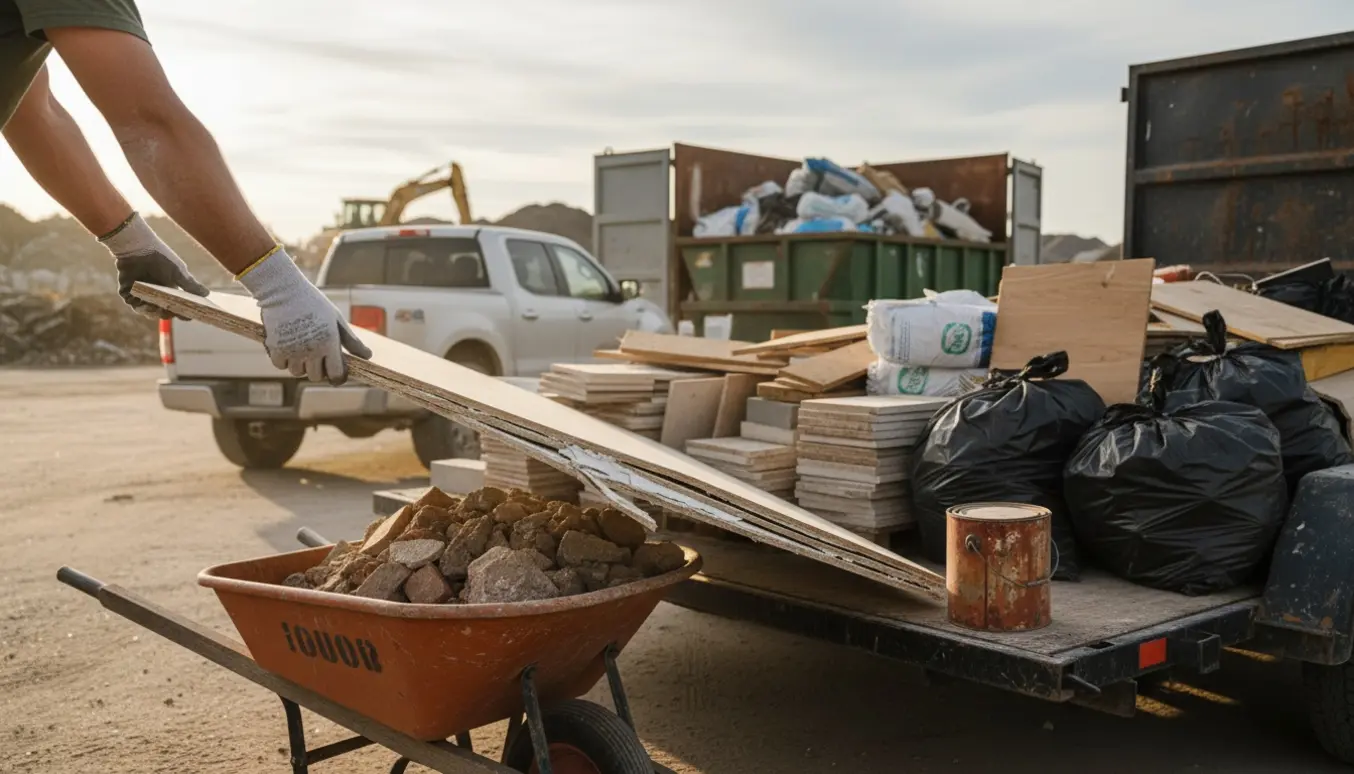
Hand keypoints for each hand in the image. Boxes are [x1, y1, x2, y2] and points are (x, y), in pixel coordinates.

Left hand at [101, 213, 209, 318]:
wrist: (138, 247)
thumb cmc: (161, 258)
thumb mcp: (179, 273)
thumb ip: (191, 285)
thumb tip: (207, 294)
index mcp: (170, 289)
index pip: (178, 306)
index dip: (183, 312)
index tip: (188, 315)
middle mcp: (156, 293)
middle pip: (163, 311)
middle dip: (168, 314)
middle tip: (171, 312)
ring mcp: (142, 293)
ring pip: (148, 310)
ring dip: (153, 313)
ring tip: (158, 310)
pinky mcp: (128, 292)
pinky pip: (134, 305)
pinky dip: (140, 307)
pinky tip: (146, 305)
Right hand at [236, 247, 372, 384]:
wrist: (283, 290)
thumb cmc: (313, 303)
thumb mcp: (336, 319)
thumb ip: (351, 340)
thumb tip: (368, 356)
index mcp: (329, 343)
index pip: (336, 375)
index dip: (337, 377)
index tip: (335, 373)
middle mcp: (312, 350)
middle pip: (316, 377)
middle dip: (318, 370)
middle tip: (316, 355)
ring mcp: (293, 351)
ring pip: (297, 373)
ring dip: (300, 365)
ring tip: (301, 347)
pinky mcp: (275, 348)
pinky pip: (281, 365)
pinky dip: (283, 359)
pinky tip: (287, 345)